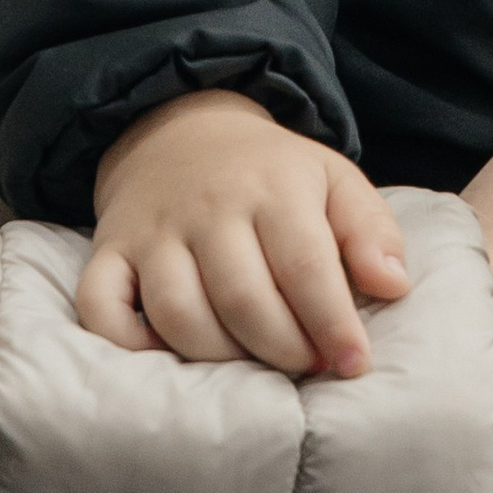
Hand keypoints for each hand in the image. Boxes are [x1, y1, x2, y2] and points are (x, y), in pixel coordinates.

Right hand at [80, 86, 411, 377]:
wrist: (179, 128)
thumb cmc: (271, 174)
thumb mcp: (333, 179)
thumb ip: (369, 230)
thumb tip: (393, 286)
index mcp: (273, 188)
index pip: (305, 265)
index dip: (332, 324)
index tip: (353, 364)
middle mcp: (208, 209)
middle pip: (243, 298)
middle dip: (284, 348)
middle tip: (308, 364)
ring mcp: (153, 232)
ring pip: (178, 313)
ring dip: (220, 356)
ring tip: (253, 363)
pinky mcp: (109, 251)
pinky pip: (99, 306)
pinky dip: (126, 341)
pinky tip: (167, 352)